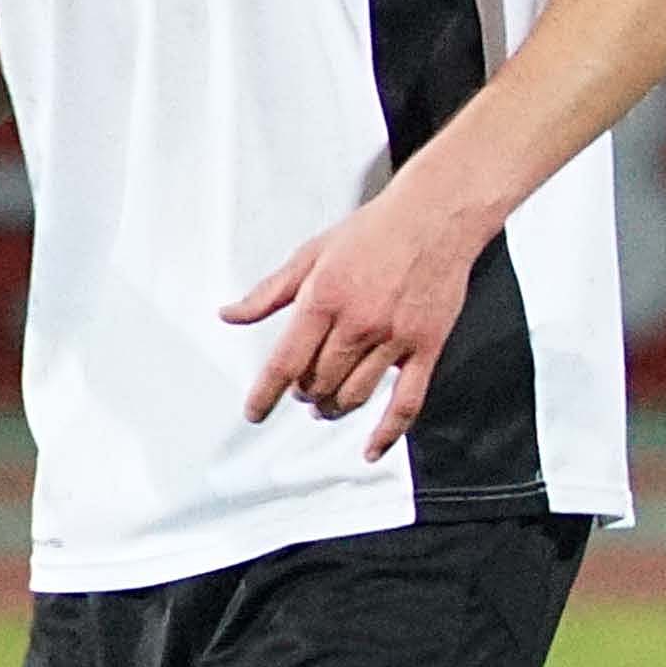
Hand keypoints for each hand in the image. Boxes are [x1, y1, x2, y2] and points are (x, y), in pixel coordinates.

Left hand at [226, 179, 485, 459]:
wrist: (435, 218)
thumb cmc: (374, 232)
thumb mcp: (311, 254)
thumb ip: (270, 292)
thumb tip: (230, 314)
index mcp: (323, 299)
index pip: (284, 362)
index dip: (264, 394)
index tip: (254, 412)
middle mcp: (357, 323)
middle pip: (318, 382)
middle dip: (304, 393)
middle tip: (303, 390)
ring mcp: (394, 338)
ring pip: (354, 395)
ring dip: (333, 408)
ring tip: (327, 405)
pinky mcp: (426, 347)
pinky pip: (406, 402)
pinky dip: (387, 432)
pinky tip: (371, 448)